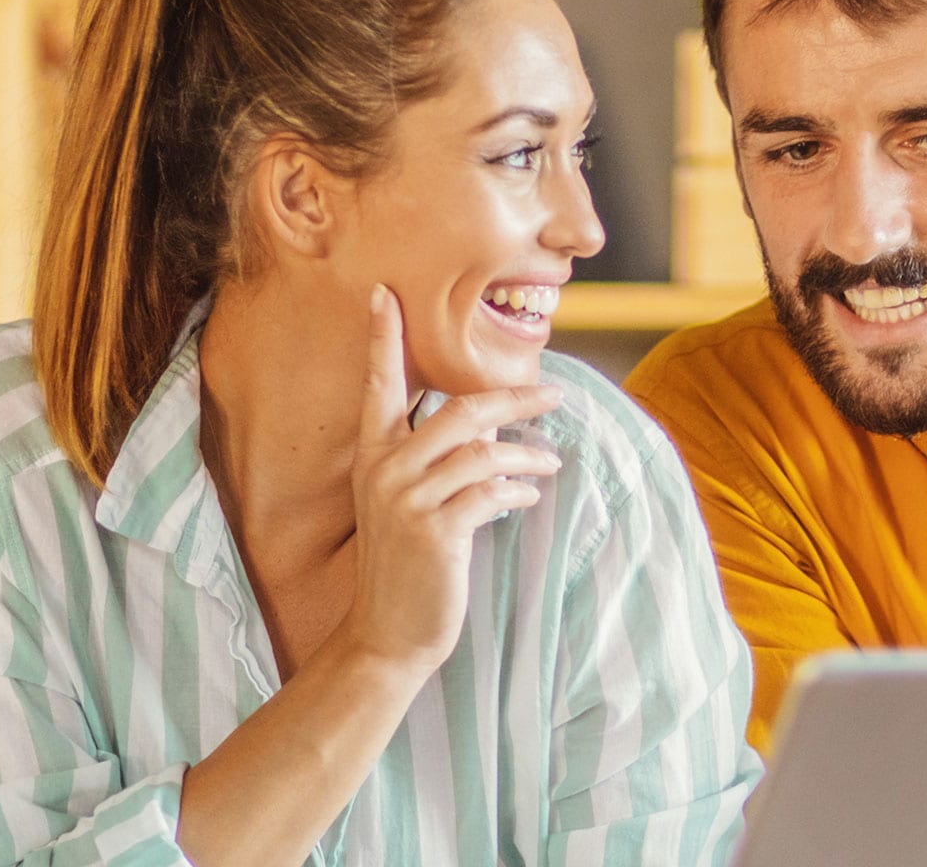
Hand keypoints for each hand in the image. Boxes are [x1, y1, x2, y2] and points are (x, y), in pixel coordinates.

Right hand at [334, 285, 563, 672]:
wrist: (388, 633)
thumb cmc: (406, 564)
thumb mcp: (409, 503)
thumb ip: (438, 459)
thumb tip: (489, 426)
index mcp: (372, 455)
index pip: (378, 383)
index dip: (383, 338)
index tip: (384, 293)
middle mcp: (385, 470)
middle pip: (459, 409)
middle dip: (514, 397)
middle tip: (554, 393)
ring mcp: (407, 500)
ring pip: (483, 450)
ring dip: (527, 454)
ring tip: (550, 463)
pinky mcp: (435, 531)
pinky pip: (490, 492)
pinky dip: (518, 491)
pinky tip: (530, 496)